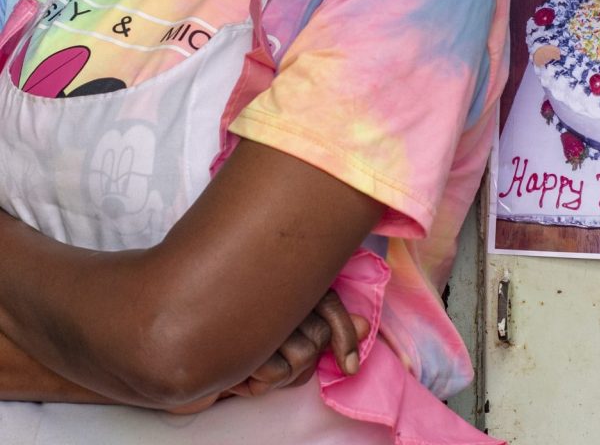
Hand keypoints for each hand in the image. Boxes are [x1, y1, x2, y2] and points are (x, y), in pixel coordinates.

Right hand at [167, 289, 368, 413]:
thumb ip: (323, 327)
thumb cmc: (230, 342)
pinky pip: (271, 373)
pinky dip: (258, 381)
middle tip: (269, 358)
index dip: (345, 336)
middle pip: (317, 340)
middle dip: (301, 360)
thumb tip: (365, 325)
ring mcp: (254, 316)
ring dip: (275, 373)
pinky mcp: (237, 342)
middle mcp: (275, 293)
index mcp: (287, 282)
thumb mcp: (283, 338)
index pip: (331, 305)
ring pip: (298, 360)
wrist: (171, 349)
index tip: (350, 366)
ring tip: (249, 362)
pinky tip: (238, 371)